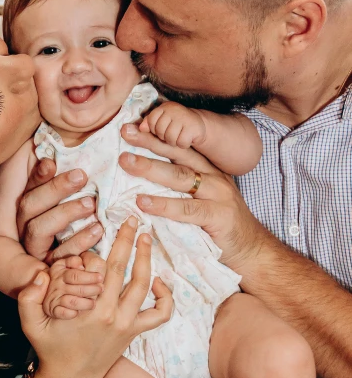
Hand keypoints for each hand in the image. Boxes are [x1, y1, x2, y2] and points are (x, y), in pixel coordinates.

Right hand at [17, 158, 103, 263]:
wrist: (87, 265)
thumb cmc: (85, 213)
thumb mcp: (75, 192)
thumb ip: (67, 171)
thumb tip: (69, 145)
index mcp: (29, 202)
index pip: (28, 185)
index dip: (38, 175)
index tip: (51, 162)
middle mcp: (25, 223)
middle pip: (29, 205)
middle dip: (55, 189)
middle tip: (82, 176)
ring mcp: (34, 245)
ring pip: (39, 228)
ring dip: (66, 213)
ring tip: (91, 203)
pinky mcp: (50, 263)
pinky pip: (59, 254)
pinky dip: (78, 241)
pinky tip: (98, 230)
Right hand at [18, 217, 172, 377]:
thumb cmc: (50, 349)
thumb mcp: (31, 324)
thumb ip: (28, 298)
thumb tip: (40, 274)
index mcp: (92, 310)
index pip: (102, 270)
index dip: (102, 250)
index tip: (103, 236)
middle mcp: (114, 315)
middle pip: (126, 270)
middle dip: (130, 241)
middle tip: (133, 220)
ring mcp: (128, 324)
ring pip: (145, 286)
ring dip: (147, 259)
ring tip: (145, 239)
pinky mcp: (135, 332)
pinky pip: (160, 314)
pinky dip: (165, 297)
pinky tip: (158, 281)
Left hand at [119, 123, 269, 273]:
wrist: (251, 250)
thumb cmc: (219, 226)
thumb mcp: (200, 200)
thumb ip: (179, 190)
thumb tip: (140, 183)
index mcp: (208, 170)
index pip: (180, 147)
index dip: (157, 136)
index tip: (133, 127)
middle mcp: (213, 177)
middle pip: (178, 154)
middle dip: (150, 142)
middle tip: (126, 133)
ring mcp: (218, 195)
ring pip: (180, 176)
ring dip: (151, 168)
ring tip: (127, 162)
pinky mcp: (218, 216)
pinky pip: (186, 209)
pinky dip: (163, 205)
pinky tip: (142, 202)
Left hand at [140, 102, 205, 147]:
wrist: (197, 125)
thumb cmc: (175, 124)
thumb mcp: (161, 121)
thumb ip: (149, 122)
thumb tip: (141, 128)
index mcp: (164, 107)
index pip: (151, 120)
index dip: (154, 129)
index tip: (162, 129)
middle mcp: (174, 110)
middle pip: (159, 131)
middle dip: (164, 137)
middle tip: (172, 133)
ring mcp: (184, 118)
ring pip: (170, 138)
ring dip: (174, 141)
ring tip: (179, 136)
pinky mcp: (193, 127)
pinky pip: (181, 142)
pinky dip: (183, 144)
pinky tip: (187, 138)